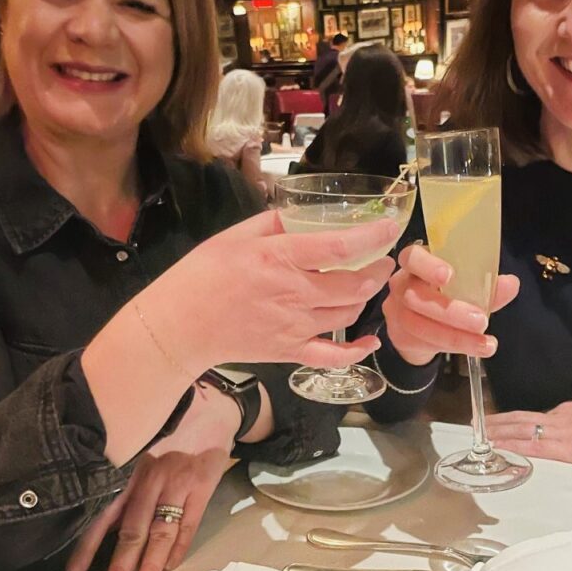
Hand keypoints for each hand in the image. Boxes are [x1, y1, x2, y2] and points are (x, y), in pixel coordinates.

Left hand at [65, 388, 238, 570]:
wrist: (213, 408)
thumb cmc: (169, 427)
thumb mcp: (138, 444)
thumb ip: (121, 477)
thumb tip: (97, 518)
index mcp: (128, 468)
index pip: (103, 512)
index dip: (87, 545)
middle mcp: (150, 477)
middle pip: (132, 530)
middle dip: (118, 567)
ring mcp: (177, 483)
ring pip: (160, 532)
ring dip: (150, 565)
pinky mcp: (202, 487)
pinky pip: (188, 525)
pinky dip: (179, 548)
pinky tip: (169, 568)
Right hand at [158, 209, 399, 372]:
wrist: (180, 325)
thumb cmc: (203, 274)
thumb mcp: (236, 235)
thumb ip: (275, 223)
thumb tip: (305, 214)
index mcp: (280, 258)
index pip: (341, 248)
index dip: (373, 238)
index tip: (391, 228)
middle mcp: (294, 293)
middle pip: (356, 284)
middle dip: (378, 270)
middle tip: (382, 259)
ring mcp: (295, 326)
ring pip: (350, 314)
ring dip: (366, 297)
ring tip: (367, 283)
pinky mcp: (290, 351)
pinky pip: (333, 356)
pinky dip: (358, 351)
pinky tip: (370, 342)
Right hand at [382, 243, 519, 365]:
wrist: (420, 324)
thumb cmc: (446, 294)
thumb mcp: (467, 286)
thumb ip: (486, 286)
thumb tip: (511, 284)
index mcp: (417, 264)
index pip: (412, 258)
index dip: (427, 266)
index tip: (449, 276)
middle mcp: (402, 284)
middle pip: (415, 297)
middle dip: (450, 311)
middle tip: (481, 321)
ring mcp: (397, 311)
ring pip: (417, 324)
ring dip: (454, 336)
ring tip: (484, 343)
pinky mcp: (400, 335)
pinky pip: (422, 342)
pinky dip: (453, 347)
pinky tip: (476, 349)